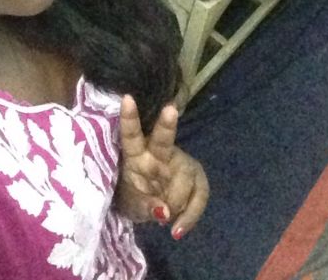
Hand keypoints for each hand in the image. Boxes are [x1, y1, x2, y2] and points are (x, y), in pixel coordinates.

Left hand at [116, 96, 208, 238]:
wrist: (152, 210)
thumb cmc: (135, 198)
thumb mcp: (133, 206)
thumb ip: (146, 207)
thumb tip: (165, 213)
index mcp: (135, 155)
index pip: (131, 135)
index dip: (129, 118)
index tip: (127, 98)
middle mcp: (157, 154)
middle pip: (163, 140)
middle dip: (166, 125)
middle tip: (170, 109)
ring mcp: (178, 163)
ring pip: (184, 180)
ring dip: (176, 204)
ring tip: (164, 219)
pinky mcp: (195, 176)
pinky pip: (200, 195)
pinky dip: (190, 216)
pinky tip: (178, 228)